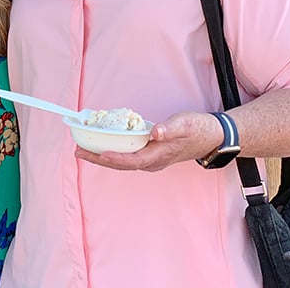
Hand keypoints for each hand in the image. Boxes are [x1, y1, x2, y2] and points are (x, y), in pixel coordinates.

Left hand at [75, 110, 221, 171]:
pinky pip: (128, 156)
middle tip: (78, 152)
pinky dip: (113, 152)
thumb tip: (155, 133)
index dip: (114, 158)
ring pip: (123, 162)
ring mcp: (152, 160)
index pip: (132, 160)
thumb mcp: (184, 124)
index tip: (98, 153)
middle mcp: (153, 161)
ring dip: (103, 157)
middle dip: (99, 159)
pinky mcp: (151, 154)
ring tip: (84, 150)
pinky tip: (104, 146)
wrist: (211, 137)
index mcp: (159, 155)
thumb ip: (170, 129)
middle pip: (122, 164)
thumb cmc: (197, 129)